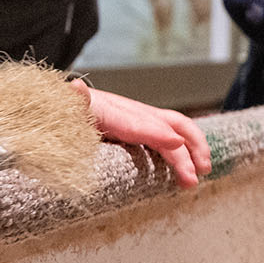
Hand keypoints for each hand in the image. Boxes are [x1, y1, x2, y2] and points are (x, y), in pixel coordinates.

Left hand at [74, 81, 209, 187]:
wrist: (61, 106)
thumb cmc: (63, 113)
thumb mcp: (64, 110)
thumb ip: (74, 102)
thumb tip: (75, 87)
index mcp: (109, 110)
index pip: (139, 123)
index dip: (158, 133)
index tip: (175, 143)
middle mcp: (130, 112)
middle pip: (168, 124)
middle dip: (187, 148)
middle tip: (195, 175)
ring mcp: (138, 118)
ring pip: (175, 128)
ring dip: (193, 148)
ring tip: (202, 172)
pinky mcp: (140, 129)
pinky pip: (168, 136)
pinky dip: (184, 150)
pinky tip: (190, 168)